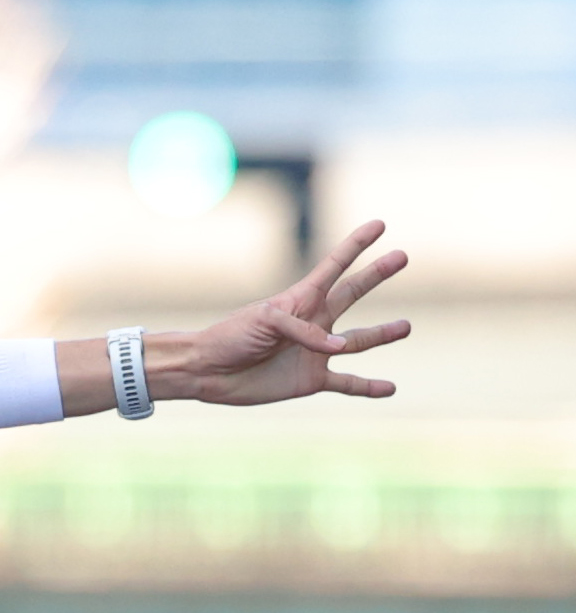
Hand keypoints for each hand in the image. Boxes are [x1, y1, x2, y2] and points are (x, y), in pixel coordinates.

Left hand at [163, 222, 410, 405]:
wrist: (207, 371)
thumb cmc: (231, 337)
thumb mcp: (265, 322)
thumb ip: (302, 330)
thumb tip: (336, 347)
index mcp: (301, 299)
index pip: (335, 266)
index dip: (356, 245)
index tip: (379, 225)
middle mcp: (314, 322)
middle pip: (353, 292)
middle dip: (376, 273)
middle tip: (402, 256)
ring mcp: (316, 351)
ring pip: (358, 341)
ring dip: (383, 334)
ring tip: (405, 326)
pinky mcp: (311, 380)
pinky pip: (347, 383)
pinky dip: (368, 387)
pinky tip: (390, 388)